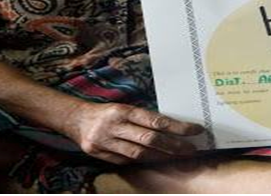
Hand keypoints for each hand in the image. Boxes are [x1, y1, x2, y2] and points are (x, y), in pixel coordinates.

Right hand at [66, 102, 203, 164]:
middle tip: (191, 149)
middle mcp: (115, 125)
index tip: (195, 130)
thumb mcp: (124, 108)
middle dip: (173, 146)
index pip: (155, 120)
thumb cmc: (107, 112)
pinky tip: (155, 161)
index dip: (177, 127)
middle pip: (149, 139)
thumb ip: (142, 118)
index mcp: (124, 110)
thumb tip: (170, 127)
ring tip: (178, 157)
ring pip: (138, 154)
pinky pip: (125, 161)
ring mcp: (106, 142)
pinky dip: (141, 162)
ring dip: (161, 157)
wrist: (76, 119)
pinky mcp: (100, 155)